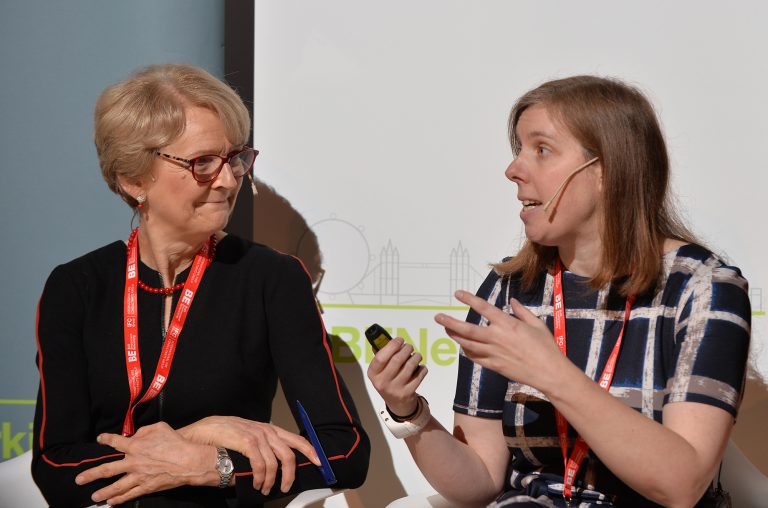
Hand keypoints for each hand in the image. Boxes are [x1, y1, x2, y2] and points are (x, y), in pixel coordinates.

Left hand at [75, 422, 215, 505]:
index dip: (106, 439)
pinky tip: (112, 503)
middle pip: (107, 469)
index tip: (100, 439)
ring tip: (93, 497)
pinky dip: (120, 500)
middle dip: (91, 475)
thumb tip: (135, 435)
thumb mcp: (160, 427)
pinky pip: (130, 494)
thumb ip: (144, 430)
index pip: (115, 442)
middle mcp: (133, 462)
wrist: (188, 461)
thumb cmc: (176, 442)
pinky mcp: (146, 487)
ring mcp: (138, 477)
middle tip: (79, 480)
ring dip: (103, 492)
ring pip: (116, 487)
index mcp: (136, 445)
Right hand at [178, 416, 319, 494]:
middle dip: (290, 474)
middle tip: (285, 487)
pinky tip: (255, 483)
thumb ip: (258, 448)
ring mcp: (256, 434)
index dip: (309, 450)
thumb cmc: (219, 437)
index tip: (319, 462)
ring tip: (264, 488)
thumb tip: (270, 467)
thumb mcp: (244, 439)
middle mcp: (265, 430)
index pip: (295, 438)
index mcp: (267, 429)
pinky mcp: (247, 441)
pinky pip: (262, 464)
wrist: (199, 434)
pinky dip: (261, 477)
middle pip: (289, 453)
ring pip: (276, 462)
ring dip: (271, 480)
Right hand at [367, 337, 427, 416]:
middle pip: (397, 360)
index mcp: (373, 374)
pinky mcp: (408, 393)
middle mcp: (382, 382)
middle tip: (409, 347)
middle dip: (406, 349)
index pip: (380, 357)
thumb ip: (382, 355)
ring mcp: (395, 389)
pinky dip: (422, 368)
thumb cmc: (389, 380)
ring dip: (416, 357)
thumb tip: (384, 338)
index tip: (399, 340)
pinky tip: (420, 367)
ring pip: (410, 366)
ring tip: (416, 356)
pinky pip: (419, 375)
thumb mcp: (380, 370)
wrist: (397, 404)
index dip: (392, 346)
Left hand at [435, 290, 566, 390]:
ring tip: (446, 330)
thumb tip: (512, 301)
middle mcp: (497, 337)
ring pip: (467, 344)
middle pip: (467, 329)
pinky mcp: (494, 366)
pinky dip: (466, 351)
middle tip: (438, 317)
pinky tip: (462, 346)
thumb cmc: (546, 347)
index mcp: (507, 324)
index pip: (483, 308)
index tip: (458, 294)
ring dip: (454, 336)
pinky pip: (475, 357)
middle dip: (450, 323)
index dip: (469, 299)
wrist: (549, 372)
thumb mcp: (537, 324)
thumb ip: (522, 311)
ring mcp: (494, 353)